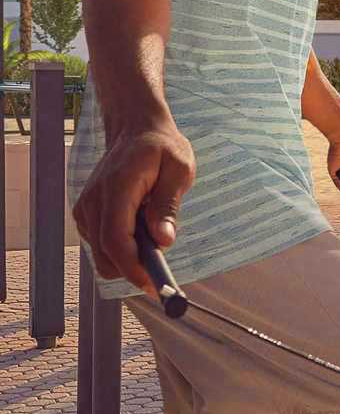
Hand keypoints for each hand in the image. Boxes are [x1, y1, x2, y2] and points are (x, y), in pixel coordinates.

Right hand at [72, 121, 195, 296]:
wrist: (136, 129)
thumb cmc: (162, 147)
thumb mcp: (179, 169)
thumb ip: (168, 204)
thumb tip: (163, 241)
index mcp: (117, 188)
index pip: (115, 239)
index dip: (133, 267)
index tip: (154, 284)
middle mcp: (93, 201)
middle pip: (105, 254)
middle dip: (133, 269)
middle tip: (162, 271)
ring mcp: (86, 208)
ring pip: (101, 253)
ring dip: (128, 258)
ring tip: (153, 234)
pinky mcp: (86, 214)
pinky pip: (100, 244)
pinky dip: (120, 249)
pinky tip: (139, 230)